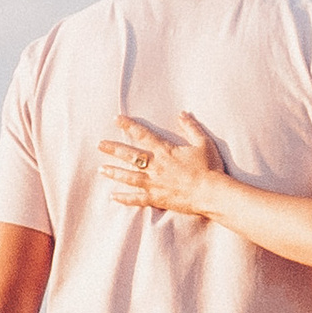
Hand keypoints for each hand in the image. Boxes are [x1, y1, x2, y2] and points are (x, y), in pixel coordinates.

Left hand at [99, 110, 224, 218]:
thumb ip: (191, 127)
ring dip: (114, 172)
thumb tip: (182, 114)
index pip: (143, 135)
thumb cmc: (209, 167)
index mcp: (165, 151)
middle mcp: (156, 166)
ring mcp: (154, 183)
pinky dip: (124, 198)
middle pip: (130, 155)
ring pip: (129, 176)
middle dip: (113, 149)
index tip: (116, 119)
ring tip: (101, 169)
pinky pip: (137, 198)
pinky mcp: (157, 198)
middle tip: (100, 145)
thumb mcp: (203, 143)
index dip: (128, 126)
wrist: (211, 193)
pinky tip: (113, 196)